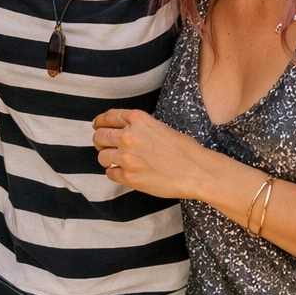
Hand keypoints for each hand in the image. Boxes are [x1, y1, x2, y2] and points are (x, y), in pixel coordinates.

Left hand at [93, 109, 220, 199]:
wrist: (196, 170)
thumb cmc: (183, 149)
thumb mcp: (159, 127)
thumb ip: (138, 127)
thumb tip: (120, 131)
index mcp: (138, 119)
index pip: (108, 117)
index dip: (100, 122)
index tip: (98, 125)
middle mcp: (129, 136)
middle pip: (99, 136)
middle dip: (100, 141)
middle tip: (105, 146)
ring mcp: (127, 157)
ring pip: (101, 156)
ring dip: (107, 158)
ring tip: (118, 161)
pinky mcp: (129, 177)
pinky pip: (110, 173)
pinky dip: (115, 172)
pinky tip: (126, 172)